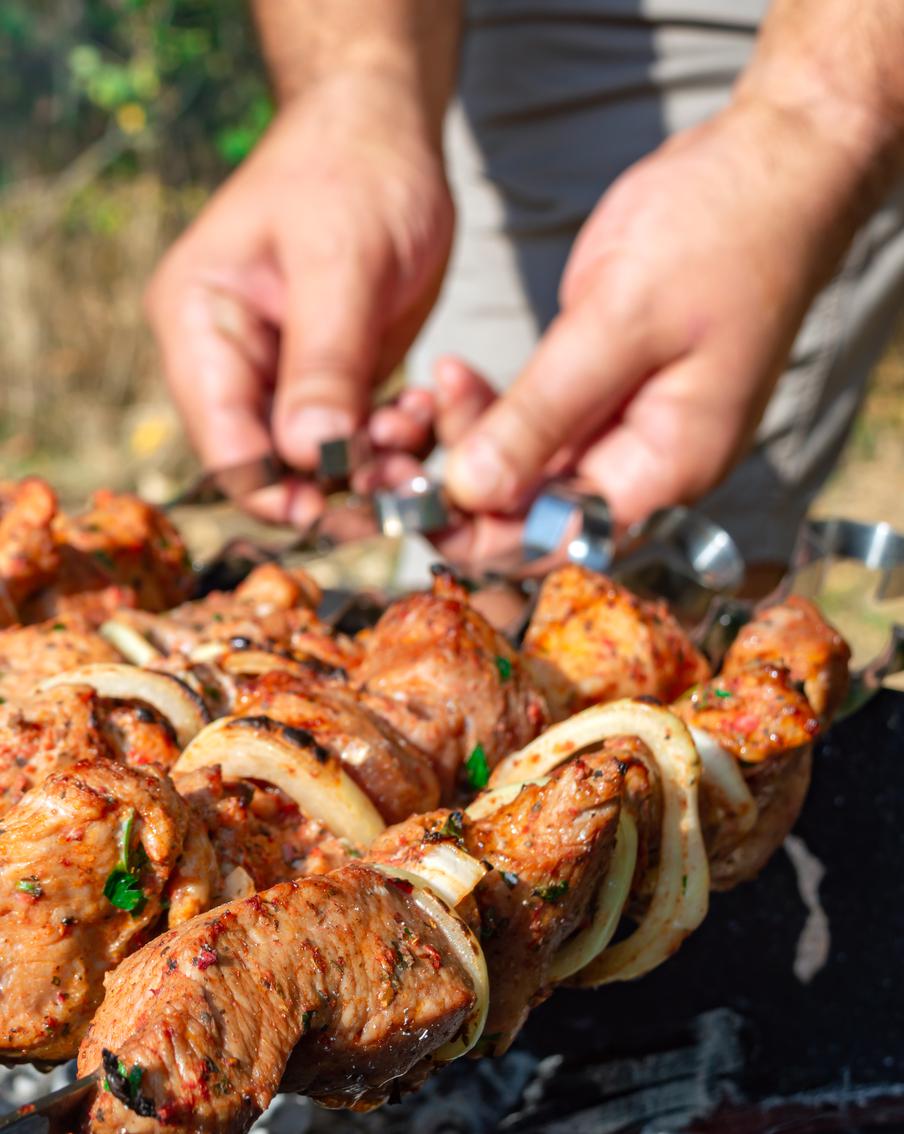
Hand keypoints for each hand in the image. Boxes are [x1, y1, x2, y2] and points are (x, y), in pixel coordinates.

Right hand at [146, 71, 451, 524]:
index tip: (338, 513)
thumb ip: (325, 360)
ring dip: (373, 465)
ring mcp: (281, 370)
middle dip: (337, 483)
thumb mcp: (341, 261)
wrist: (385, 129)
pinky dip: (390, 440)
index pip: (223, 441)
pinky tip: (425, 415)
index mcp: (201, 324)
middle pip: (270, 463)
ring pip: (318, 459)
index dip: (275, 491)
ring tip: (422, 435)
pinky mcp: (329, 375)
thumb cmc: (351, 169)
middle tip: (405, 483)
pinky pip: (354, 436)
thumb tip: (309, 457)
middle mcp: (232, 359)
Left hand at [440, 99, 864, 533]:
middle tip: (414, 424)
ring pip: (531, 466)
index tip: (415, 503)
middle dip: (470, 479)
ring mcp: (630, 428)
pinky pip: (540, 423)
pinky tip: (456, 376)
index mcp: (668, 465)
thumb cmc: (719, 233)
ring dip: (475, 436)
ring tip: (439, 380)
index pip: (562, 539)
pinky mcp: (609, 391)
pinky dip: (496, 406)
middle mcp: (649, 462)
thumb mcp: (618, 321)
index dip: (483, 535)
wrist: (772, 164)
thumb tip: (470, 493)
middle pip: (540, 509)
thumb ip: (543, 414)